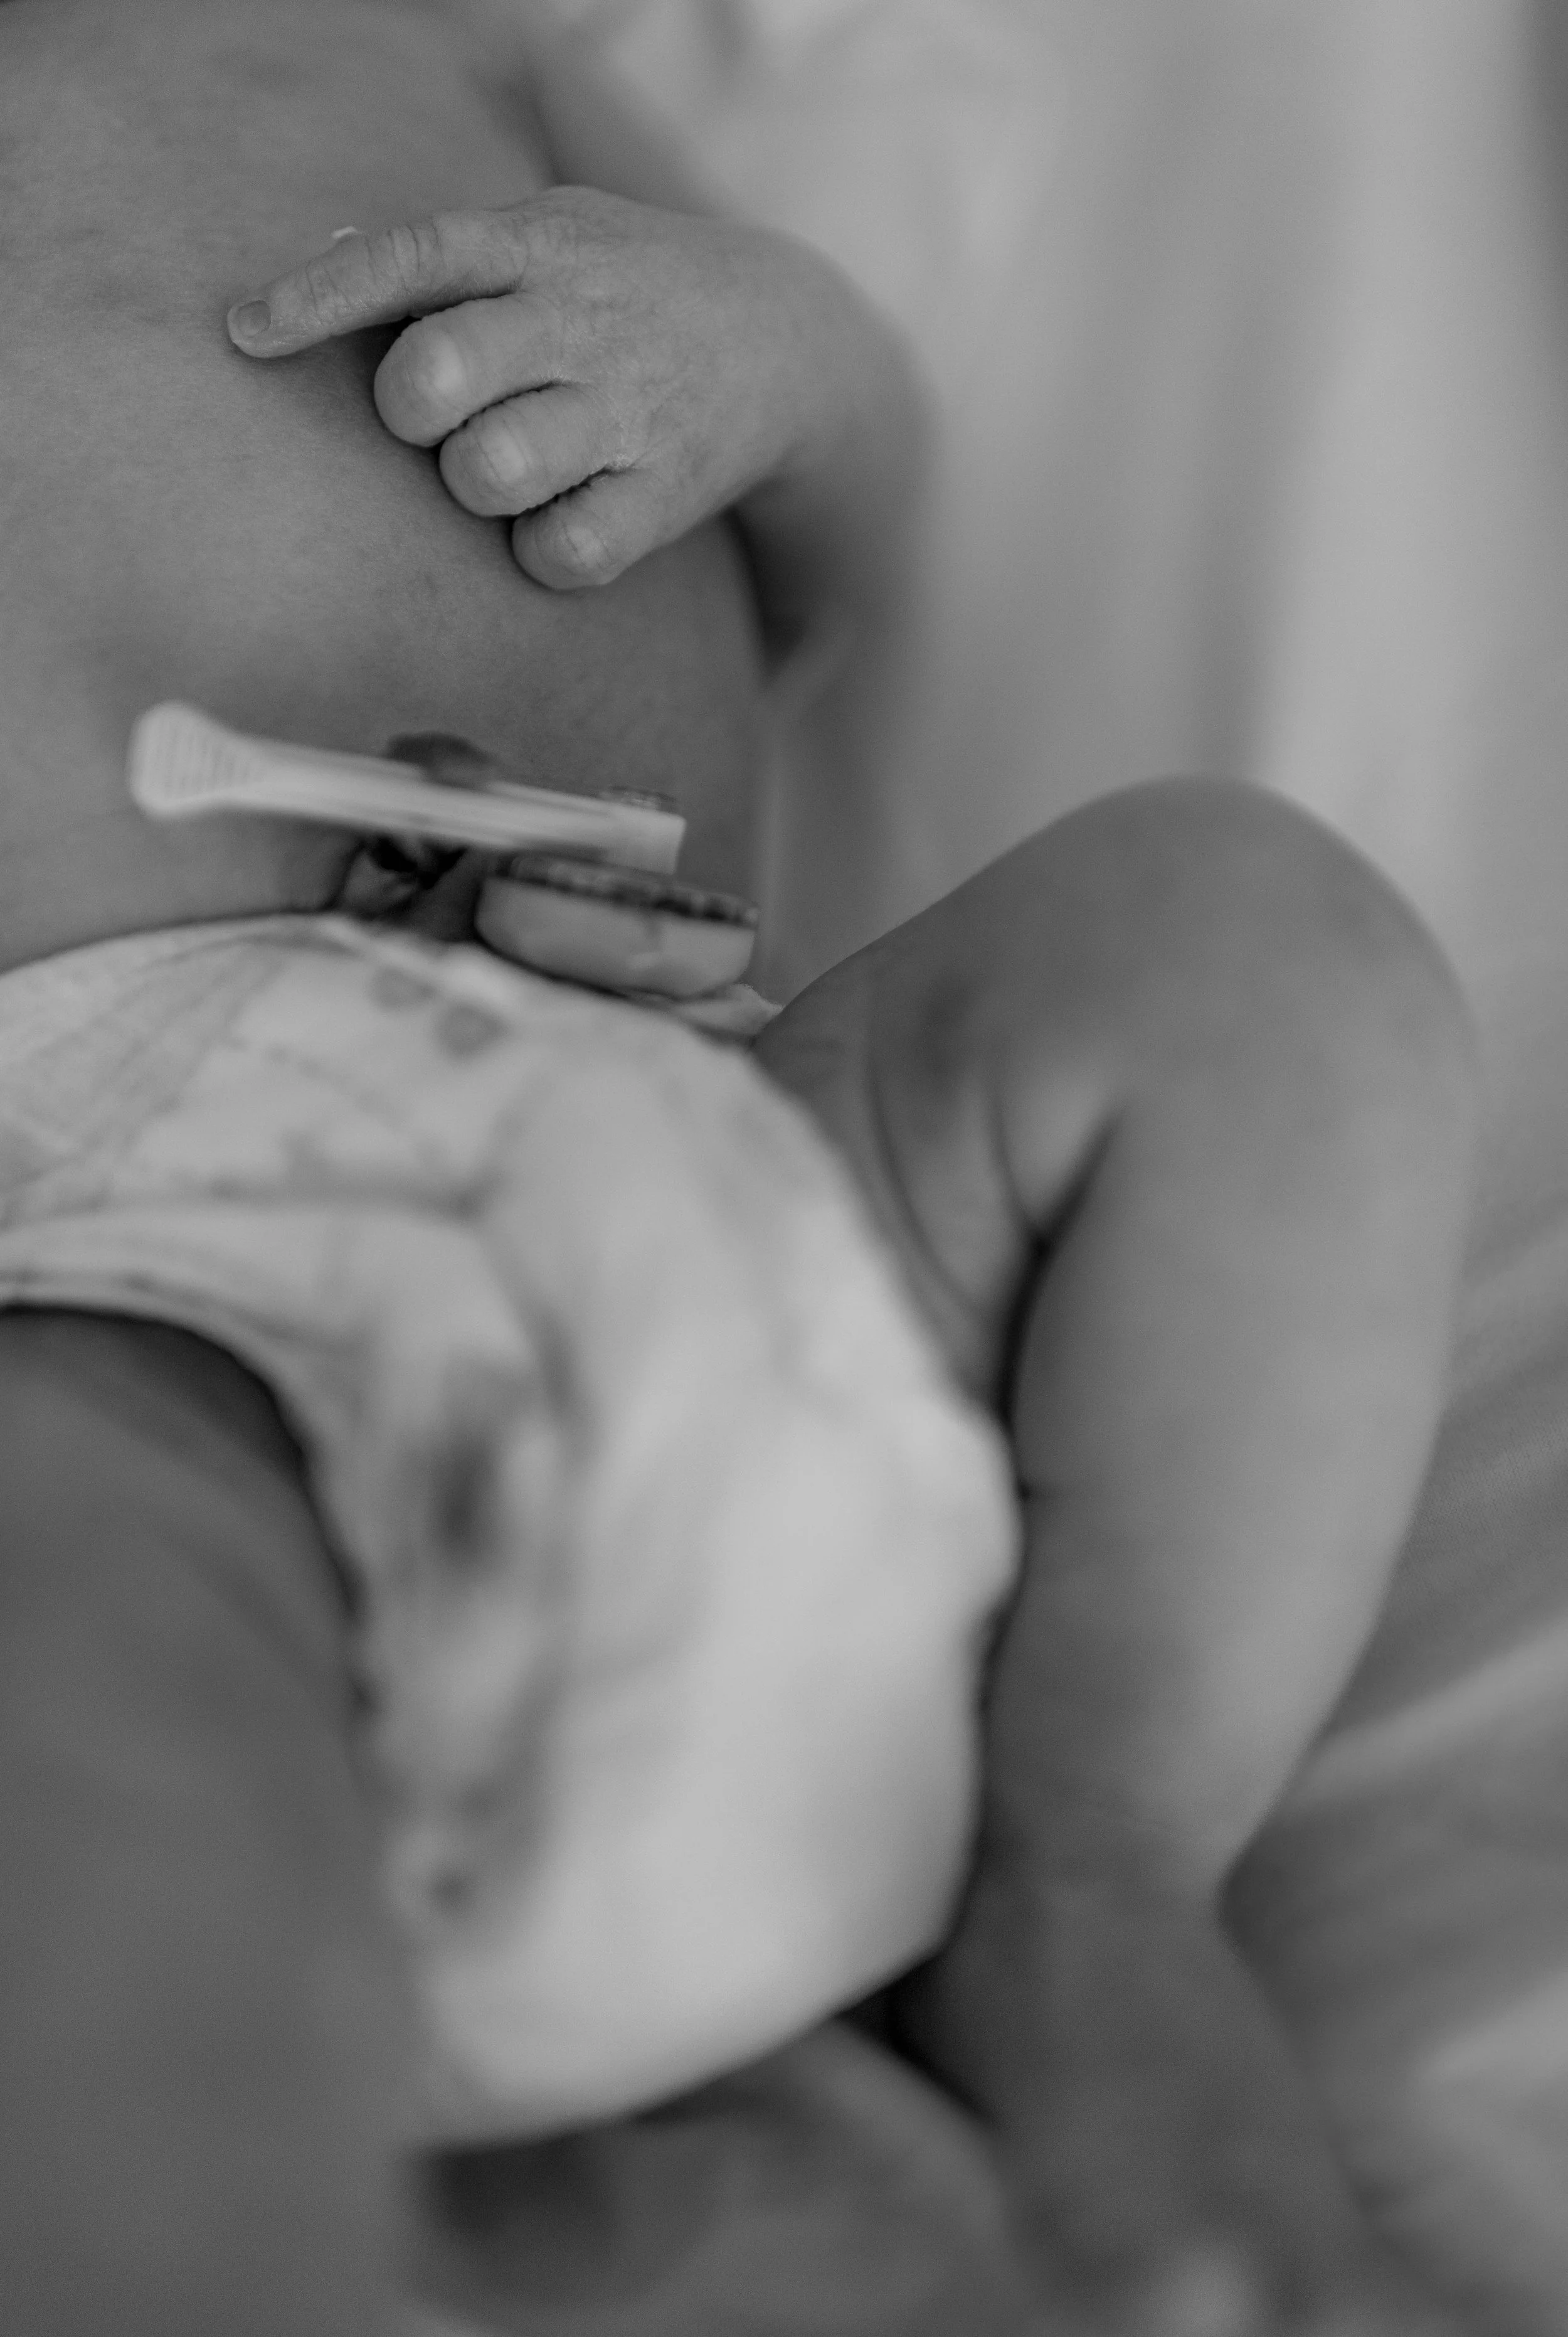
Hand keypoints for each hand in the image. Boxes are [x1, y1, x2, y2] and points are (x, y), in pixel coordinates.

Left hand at [227, 189, 873, 594]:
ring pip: (489, 471)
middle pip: (434, 375)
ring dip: (475, 483)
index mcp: (538, 244)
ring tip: (511, 466)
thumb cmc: (628, 290)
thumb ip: (452, 255)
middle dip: (409, 409)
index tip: (248, 336)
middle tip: (439, 418)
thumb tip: (322, 267)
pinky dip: (542, 553)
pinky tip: (560, 520)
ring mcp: (624, 410)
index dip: (319, 299)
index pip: (410, 257)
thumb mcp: (555, 232)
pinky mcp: (663, 495)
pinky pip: (561, 552)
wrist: (788, 340)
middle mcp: (578, 321)